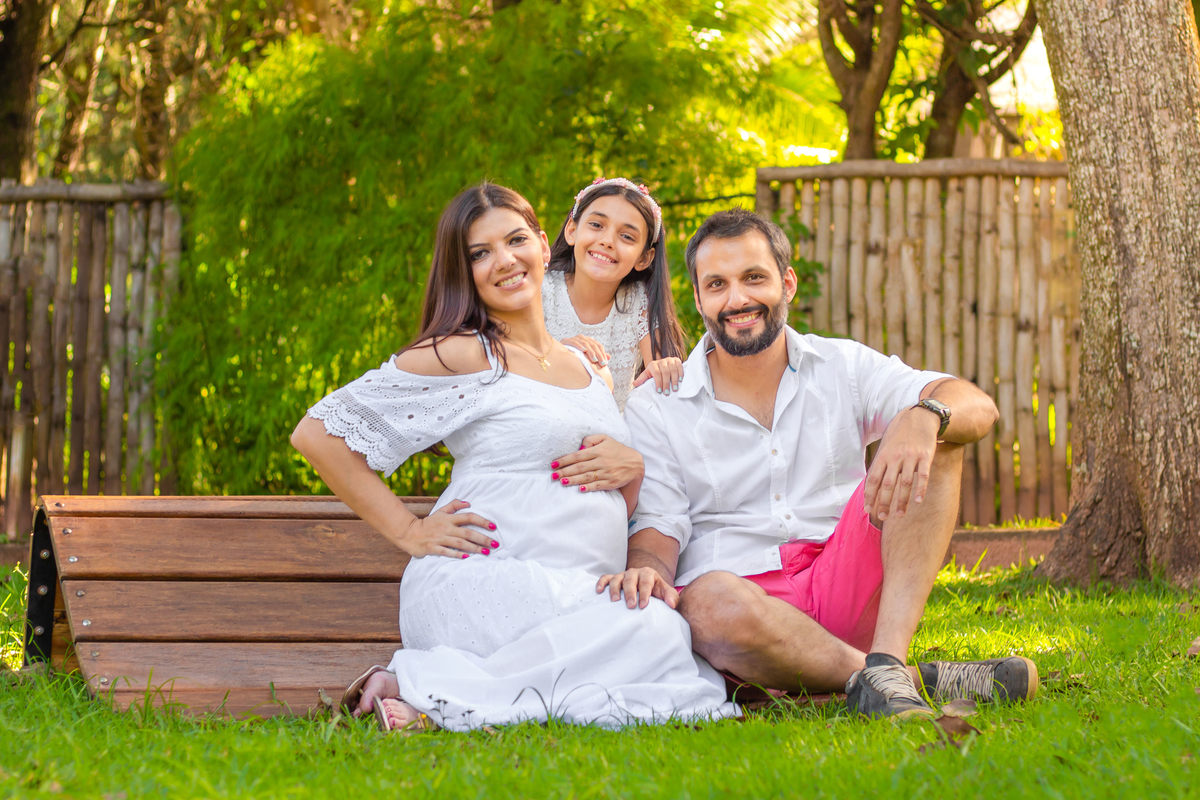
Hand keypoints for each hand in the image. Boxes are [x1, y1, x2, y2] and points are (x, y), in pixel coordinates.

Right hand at [398, 499, 497, 558]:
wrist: (408, 533)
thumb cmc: (428, 523)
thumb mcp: (440, 511)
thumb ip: (454, 505)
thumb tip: (468, 503)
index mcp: (449, 518)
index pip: (468, 517)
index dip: (481, 521)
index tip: (493, 526)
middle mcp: (446, 528)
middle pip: (468, 532)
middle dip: (483, 538)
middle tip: (495, 544)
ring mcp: (439, 538)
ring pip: (460, 543)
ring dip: (474, 548)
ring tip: (486, 552)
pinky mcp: (433, 548)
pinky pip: (447, 552)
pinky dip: (457, 554)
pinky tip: (468, 557)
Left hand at [551, 434, 643, 492]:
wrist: (635, 463)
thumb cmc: (617, 450)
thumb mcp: (606, 439)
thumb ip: (591, 439)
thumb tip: (580, 446)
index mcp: (598, 451)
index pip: (578, 455)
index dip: (564, 460)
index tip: (553, 464)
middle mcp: (601, 461)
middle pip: (580, 467)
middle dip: (565, 471)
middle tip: (553, 475)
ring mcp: (606, 472)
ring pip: (587, 477)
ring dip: (573, 479)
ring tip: (562, 481)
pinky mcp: (611, 482)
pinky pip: (598, 485)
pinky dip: (589, 487)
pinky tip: (580, 489)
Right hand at [561, 335, 608, 366]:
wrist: (558, 357)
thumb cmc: (574, 358)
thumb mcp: (587, 357)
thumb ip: (597, 356)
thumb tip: (609, 356)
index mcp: (588, 341)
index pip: (598, 345)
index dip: (602, 353)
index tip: (605, 363)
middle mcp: (582, 338)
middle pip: (593, 344)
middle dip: (598, 354)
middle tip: (601, 363)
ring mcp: (574, 338)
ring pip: (585, 343)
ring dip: (590, 351)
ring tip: (594, 359)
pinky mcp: (566, 340)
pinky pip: (574, 342)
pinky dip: (579, 346)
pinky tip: (583, 350)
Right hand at [596, 567, 679, 608]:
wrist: (648, 585)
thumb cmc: (656, 591)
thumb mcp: (665, 592)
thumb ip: (671, 597)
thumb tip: (672, 605)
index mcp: (648, 574)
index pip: (646, 582)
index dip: (645, 593)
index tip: (644, 605)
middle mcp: (634, 572)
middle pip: (630, 580)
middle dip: (630, 593)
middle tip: (631, 606)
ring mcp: (623, 575)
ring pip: (617, 579)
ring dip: (615, 589)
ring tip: (615, 601)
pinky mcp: (613, 578)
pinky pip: (605, 578)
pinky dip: (601, 583)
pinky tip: (599, 591)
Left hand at [632, 357, 683, 394]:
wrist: (662, 364)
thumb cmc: (654, 372)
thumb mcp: (647, 375)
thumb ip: (641, 379)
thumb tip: (634, 384)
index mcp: (653, 364)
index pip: (656, 373)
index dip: (658, 382)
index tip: (659, 391)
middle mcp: (661, 361)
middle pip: (665, 372)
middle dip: (666, 383)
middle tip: (667, 393)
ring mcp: (669, 360)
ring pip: (672, 369)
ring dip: (674, 380)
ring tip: (675, 389)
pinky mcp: (676, 360)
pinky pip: (679, 366)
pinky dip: (680, 373)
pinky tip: (680, 380)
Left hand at [863, 407, 940, 522]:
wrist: (920, 417)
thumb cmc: (900, 435)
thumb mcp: (886, 446)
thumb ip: (880, 465)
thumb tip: (870, 486)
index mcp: (883, 456)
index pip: (873, 479)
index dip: (870, 496)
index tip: (868, 510)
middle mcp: (895, 457)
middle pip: (887, 484)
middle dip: (884, 503)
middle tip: (882, 517)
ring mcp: (911, 457)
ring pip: (905, 483)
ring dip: (901, 501)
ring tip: (899, 515)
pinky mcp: (925, 456)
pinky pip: (923, 475)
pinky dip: (920, 489)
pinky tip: (918, 501)